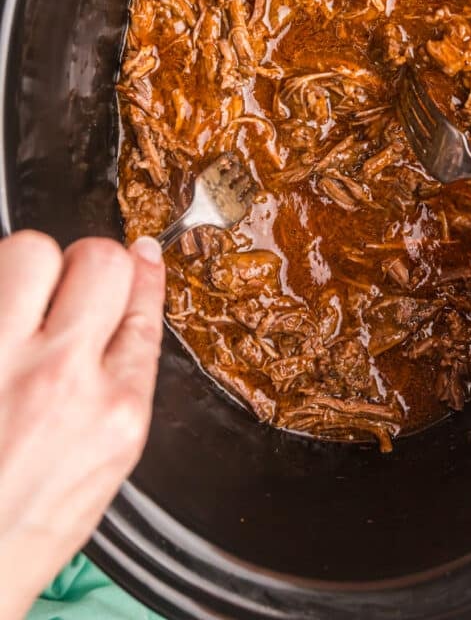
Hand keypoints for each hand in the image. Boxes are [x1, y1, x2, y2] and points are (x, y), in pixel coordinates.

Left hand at [0, 231, 164, 619]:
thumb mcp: (103, 467)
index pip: (142, 311)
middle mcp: (61, 381)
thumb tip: (127, 315)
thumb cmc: (24, 528)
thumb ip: (119, 385)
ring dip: (28, 267)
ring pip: (30, 250)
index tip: (142, 255)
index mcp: (115, 415)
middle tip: (70, 284)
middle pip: (98, 261)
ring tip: (18, 300)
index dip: (143, 274)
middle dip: (89, 263)